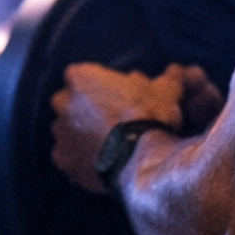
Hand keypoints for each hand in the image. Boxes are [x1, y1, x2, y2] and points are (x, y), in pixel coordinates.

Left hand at [50, 59, 222, 193]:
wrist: (140, 158)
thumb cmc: (149, 116)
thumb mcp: (165, 90)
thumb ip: (166, 78)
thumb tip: (175, 72)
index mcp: (79, 76)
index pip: (86, 76)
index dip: (103, 87)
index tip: (119, 98)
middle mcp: (62, 101)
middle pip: (72, 102)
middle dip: (87, 109)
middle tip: (112, 121)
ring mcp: (59, 132)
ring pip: (68, 129)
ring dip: (82, 134)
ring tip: (108, 144)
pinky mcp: (62, 159)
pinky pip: (68, 156)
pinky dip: (79, 159)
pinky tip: (98, 163)